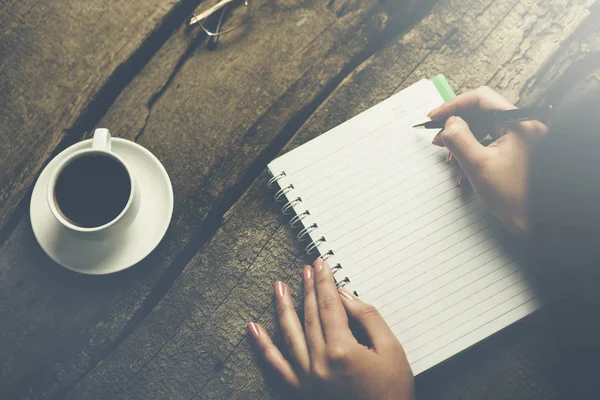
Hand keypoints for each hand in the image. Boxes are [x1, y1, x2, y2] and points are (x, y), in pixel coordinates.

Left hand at [248, 258, 413, 399]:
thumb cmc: (393, 392)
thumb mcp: (392, 350)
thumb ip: (368, 318)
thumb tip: (345, 296)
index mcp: (342, 351)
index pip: (330, 306)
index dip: (324, 282)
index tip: (320, 265)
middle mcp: (319, 363)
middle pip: (310, 316)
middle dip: (308, 289)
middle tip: (305, 270)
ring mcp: (307, 378)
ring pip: (290, 334)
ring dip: (283, 308)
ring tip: (279, 287)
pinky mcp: (301, 390)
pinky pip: (277, 365)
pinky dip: (264, 346)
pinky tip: (254, 329)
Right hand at [428, 86, 547, 235]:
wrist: (533, 220)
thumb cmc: (512, 196)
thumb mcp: (478, 165)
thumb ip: (459, 138)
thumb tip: (450, 121)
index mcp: (519, 123)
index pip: (481, 98)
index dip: (454, 105)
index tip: (434, 116)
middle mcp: (522, 125)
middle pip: (480, 113)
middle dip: (456, 126)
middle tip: (438, 139)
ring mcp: (520, 136)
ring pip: (482, 128)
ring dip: (462, 141)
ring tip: (451, 159)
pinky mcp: (516, 148)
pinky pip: (488, 140)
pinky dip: (472, 150)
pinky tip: (462, 168)